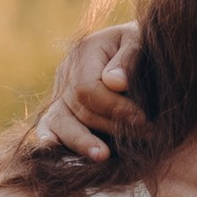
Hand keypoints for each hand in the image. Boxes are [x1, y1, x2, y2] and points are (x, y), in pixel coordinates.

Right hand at [30, 18, 144, 162]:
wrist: (143, 50)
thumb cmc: (147, 45)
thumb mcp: (142, 41)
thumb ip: (129, 58)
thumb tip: (115, 83)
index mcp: (86, 50)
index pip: (88, 88)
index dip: (114, 108)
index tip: (142, 120)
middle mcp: (68, 70)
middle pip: (78, 108)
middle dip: (110, 126)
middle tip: (143, 136)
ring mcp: (61, 91)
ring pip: (60, 121)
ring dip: (81, 141)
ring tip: (102, 156)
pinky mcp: (61, 109)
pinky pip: (49, 126)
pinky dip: (52, 141)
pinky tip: (58, 155)